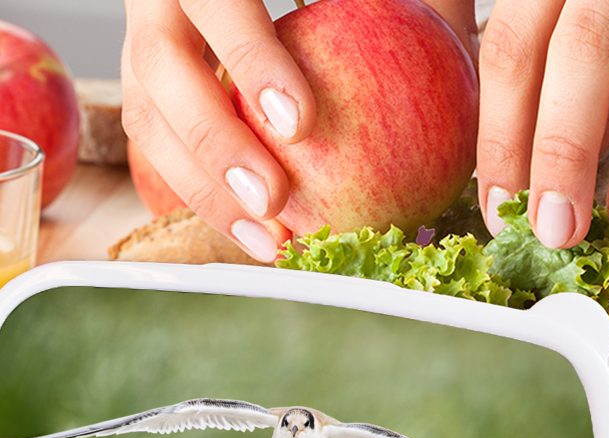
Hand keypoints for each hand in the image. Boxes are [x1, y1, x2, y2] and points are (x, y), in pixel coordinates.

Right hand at [121, 0, 475, 261]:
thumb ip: (405, 5)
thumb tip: (466, 63)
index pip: (216, 1)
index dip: (252, 63)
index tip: (302, 123)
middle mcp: (161, 1)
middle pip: (160, 72)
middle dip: (213, 143)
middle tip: (273, 200)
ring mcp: (142, 44)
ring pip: (150, 120)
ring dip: (205, 191)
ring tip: (269, 242)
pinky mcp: (148, 89)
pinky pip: (161, 148)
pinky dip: (206, 198)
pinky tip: (259, 240)